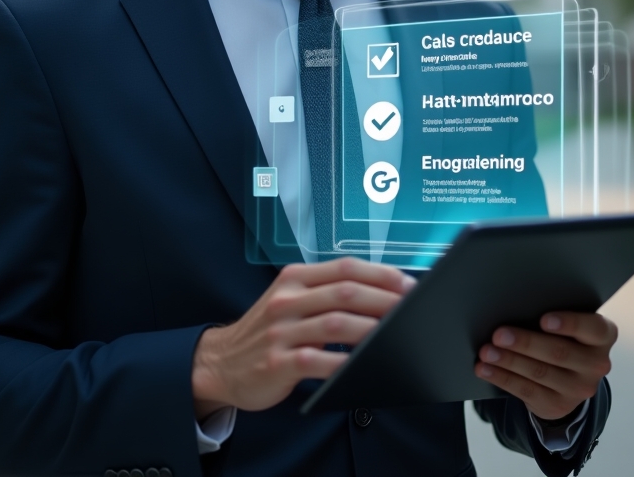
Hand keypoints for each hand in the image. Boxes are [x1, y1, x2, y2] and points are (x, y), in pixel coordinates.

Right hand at [191, 258, 414, 416]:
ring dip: (372, 329)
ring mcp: (281, 331)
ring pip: (336, 323)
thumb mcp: (290, 300)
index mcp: (295, 278)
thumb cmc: (267, 331)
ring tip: (397, 336)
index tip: (408, 284)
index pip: (345, 267)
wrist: (222, 362)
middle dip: (385, 299)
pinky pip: (318, 361)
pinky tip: (365, 366)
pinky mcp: (278, 362)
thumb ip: (326, 294)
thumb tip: (380, 294)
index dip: (381, 273)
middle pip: (345, 291)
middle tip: (412, 309)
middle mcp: (288, 299)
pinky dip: (346, 363)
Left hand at [475, 312, 616, 420]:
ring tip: (486, 351)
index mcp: (602, 337)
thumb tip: (515, 303)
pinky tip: (485, 369)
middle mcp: (596, 365)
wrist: (567, 377)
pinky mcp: (557, 405)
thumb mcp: (568, 324)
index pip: (594, 329)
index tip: (544, 319)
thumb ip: (553, 314)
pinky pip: (526, 390)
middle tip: (498, 334)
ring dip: (508, 361)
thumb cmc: (561, 335)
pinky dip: (502, 377)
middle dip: (525, 343)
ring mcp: (578, 389)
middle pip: (559, 352)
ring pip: (539, 372)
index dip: (570, 324)